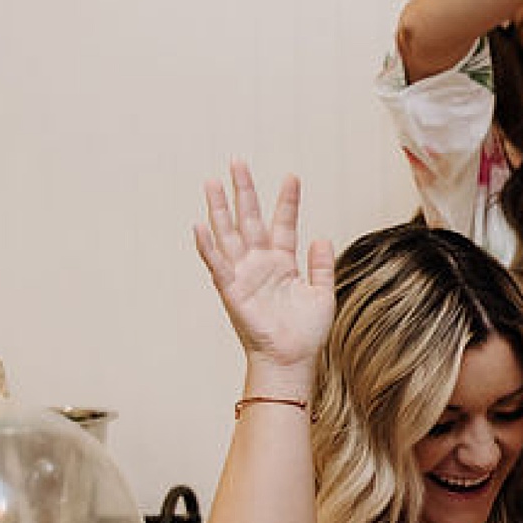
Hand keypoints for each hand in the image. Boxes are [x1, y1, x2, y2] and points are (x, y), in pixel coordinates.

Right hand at [195, 164, 333, 374]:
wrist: (292, 361)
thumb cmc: (306, 334)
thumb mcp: (322, 295)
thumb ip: (322, 267)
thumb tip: (322, 238)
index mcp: (283, 263)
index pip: (284, 224)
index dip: (287, 201)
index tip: (292, 177)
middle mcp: (260, 264)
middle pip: (249, 220)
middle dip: (244, 191)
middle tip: (238, 162)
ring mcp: (244, 275)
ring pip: (229, 234)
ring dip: (219, 209)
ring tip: (212, 182)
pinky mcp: (231, 291)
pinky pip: (217, 265)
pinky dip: (208, 246)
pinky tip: (200, 225)